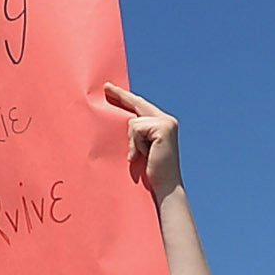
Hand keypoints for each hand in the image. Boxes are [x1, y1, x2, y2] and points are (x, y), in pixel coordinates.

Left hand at [102, 83, 180, 197]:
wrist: (165, 187)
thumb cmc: (151, 172)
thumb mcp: (141, 148)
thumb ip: (136, 134)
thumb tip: (121, 122)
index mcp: (163, 123)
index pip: (141, 105)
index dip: (126, 97)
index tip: (111, 88)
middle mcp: (167, 119)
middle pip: (137, 104)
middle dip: (121, 96)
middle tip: (107, 87)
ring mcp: (166, 122)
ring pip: (134, 122)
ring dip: (133, 142)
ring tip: (141, 156)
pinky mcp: (163, 128)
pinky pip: (136, 129)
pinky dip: (136, 144)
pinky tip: (144, 156)